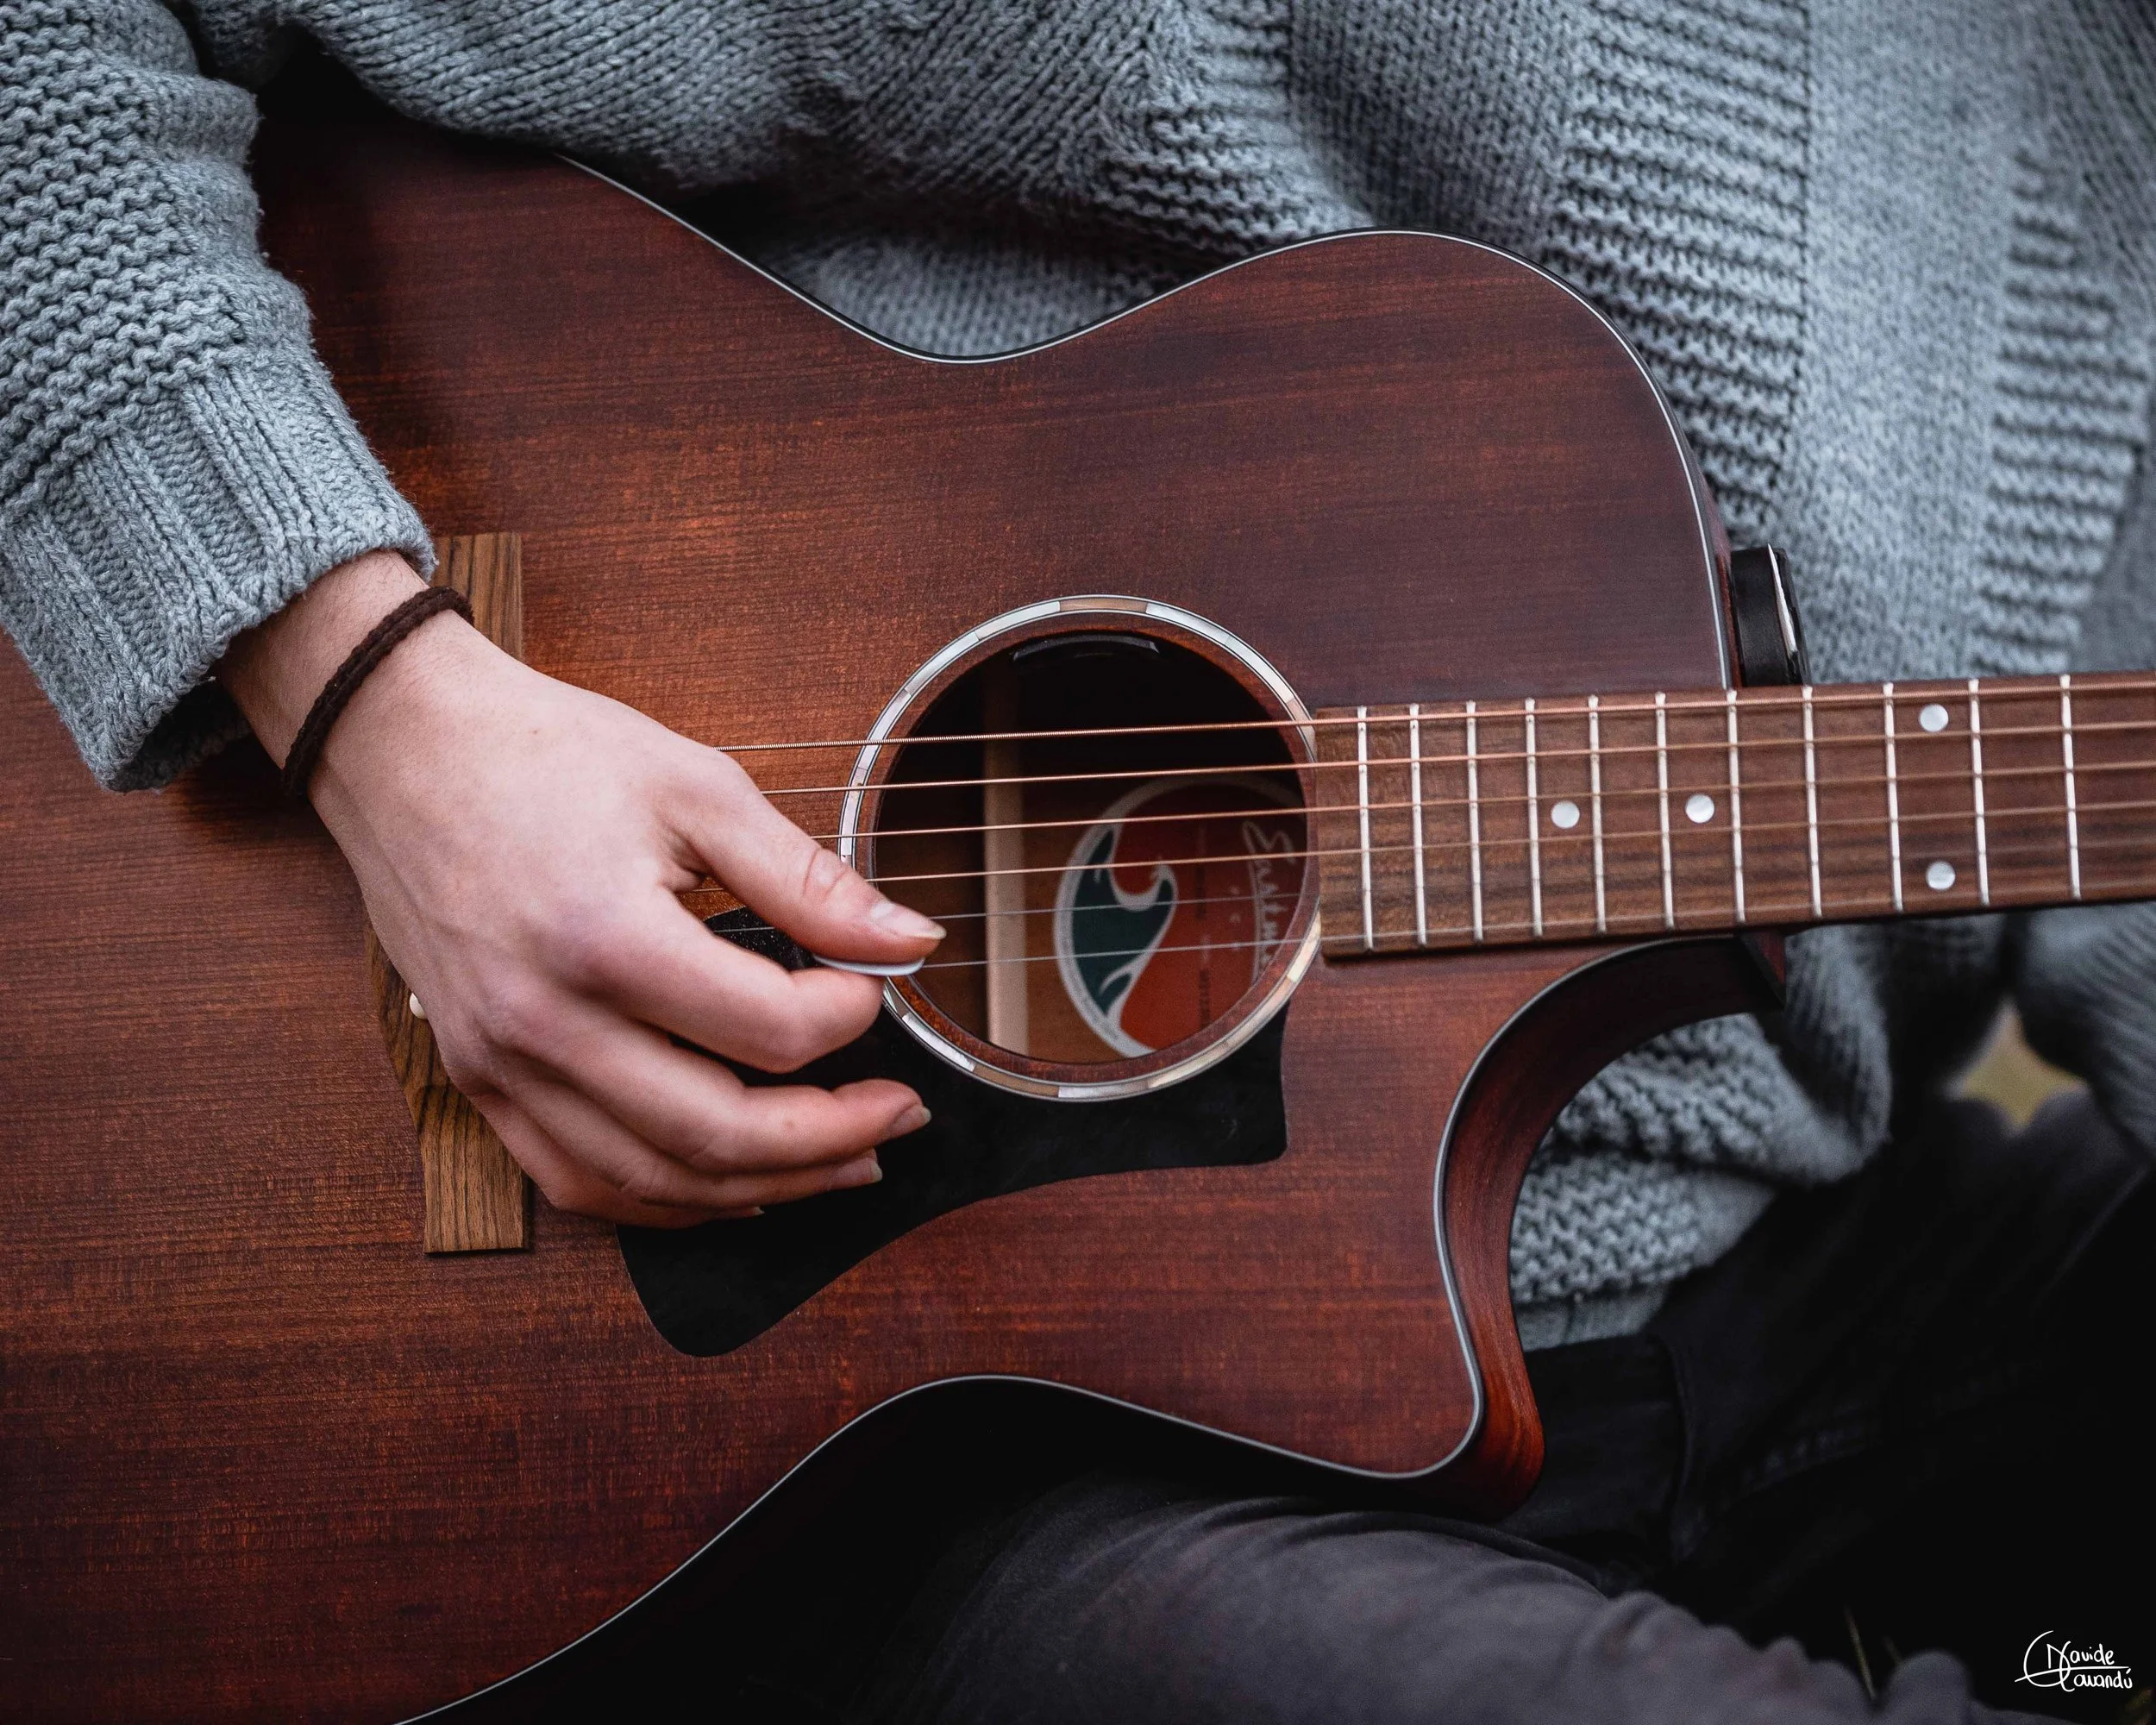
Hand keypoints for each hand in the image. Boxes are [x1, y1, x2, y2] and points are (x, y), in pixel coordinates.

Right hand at [218, 551, 941, 1225]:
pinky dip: (667, 1203)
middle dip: (831, 1138)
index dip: (848, 1019)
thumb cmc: (545, 754)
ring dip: (765, 1187)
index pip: (766, 1029)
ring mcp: (501, 1064)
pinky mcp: (477, 1081)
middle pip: (715, 1134)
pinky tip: (735, 1184)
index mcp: (605, 938)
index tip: (876, 989)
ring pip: (652, 1183)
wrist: (402, 746)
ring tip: (844, 1162)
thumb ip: (807, 879)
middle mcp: (544, 1022)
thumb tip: (911, 940)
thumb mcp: (695, 787)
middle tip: (900, 1115)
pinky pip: (578, 1183)